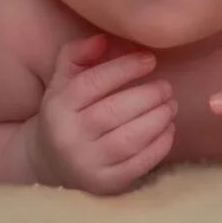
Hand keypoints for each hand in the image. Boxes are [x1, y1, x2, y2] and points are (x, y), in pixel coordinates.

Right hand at [28, 34, 176, 194]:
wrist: (50, 163)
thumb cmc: (65, 113)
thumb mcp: (62, 81)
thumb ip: (77, 54)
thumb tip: (102, 39)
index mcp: (58, 107)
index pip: (93, 83)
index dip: (124, 68)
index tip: (149, 60)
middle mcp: (69, 137)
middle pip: (113, 111)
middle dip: (148, 96)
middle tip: (166, 87)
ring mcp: (87, 163)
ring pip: (129, 139)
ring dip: (158, 119)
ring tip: (171, 105)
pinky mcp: (105, 184)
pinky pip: (139, 164)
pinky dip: (160, 145)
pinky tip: (169, 129)